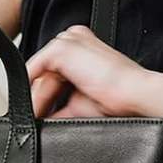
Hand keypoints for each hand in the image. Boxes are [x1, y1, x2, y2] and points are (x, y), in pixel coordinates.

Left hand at [24, 24, 147, 118]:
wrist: (134, 94)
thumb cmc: (118, 99)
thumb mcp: (81, 104)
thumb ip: (60, 108)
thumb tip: (43, 121)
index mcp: (83, 48)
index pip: (55, 72)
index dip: (45, 97)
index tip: (40, 116)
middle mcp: (75, 40)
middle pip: (46, 72)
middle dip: (38, 98)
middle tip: (33, 121)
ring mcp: (69, 41)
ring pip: (41, 71)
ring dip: (35, 96)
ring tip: (35, 119)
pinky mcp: (62, 48)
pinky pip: (34, 67)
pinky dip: (28, 87)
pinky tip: (30, 106)